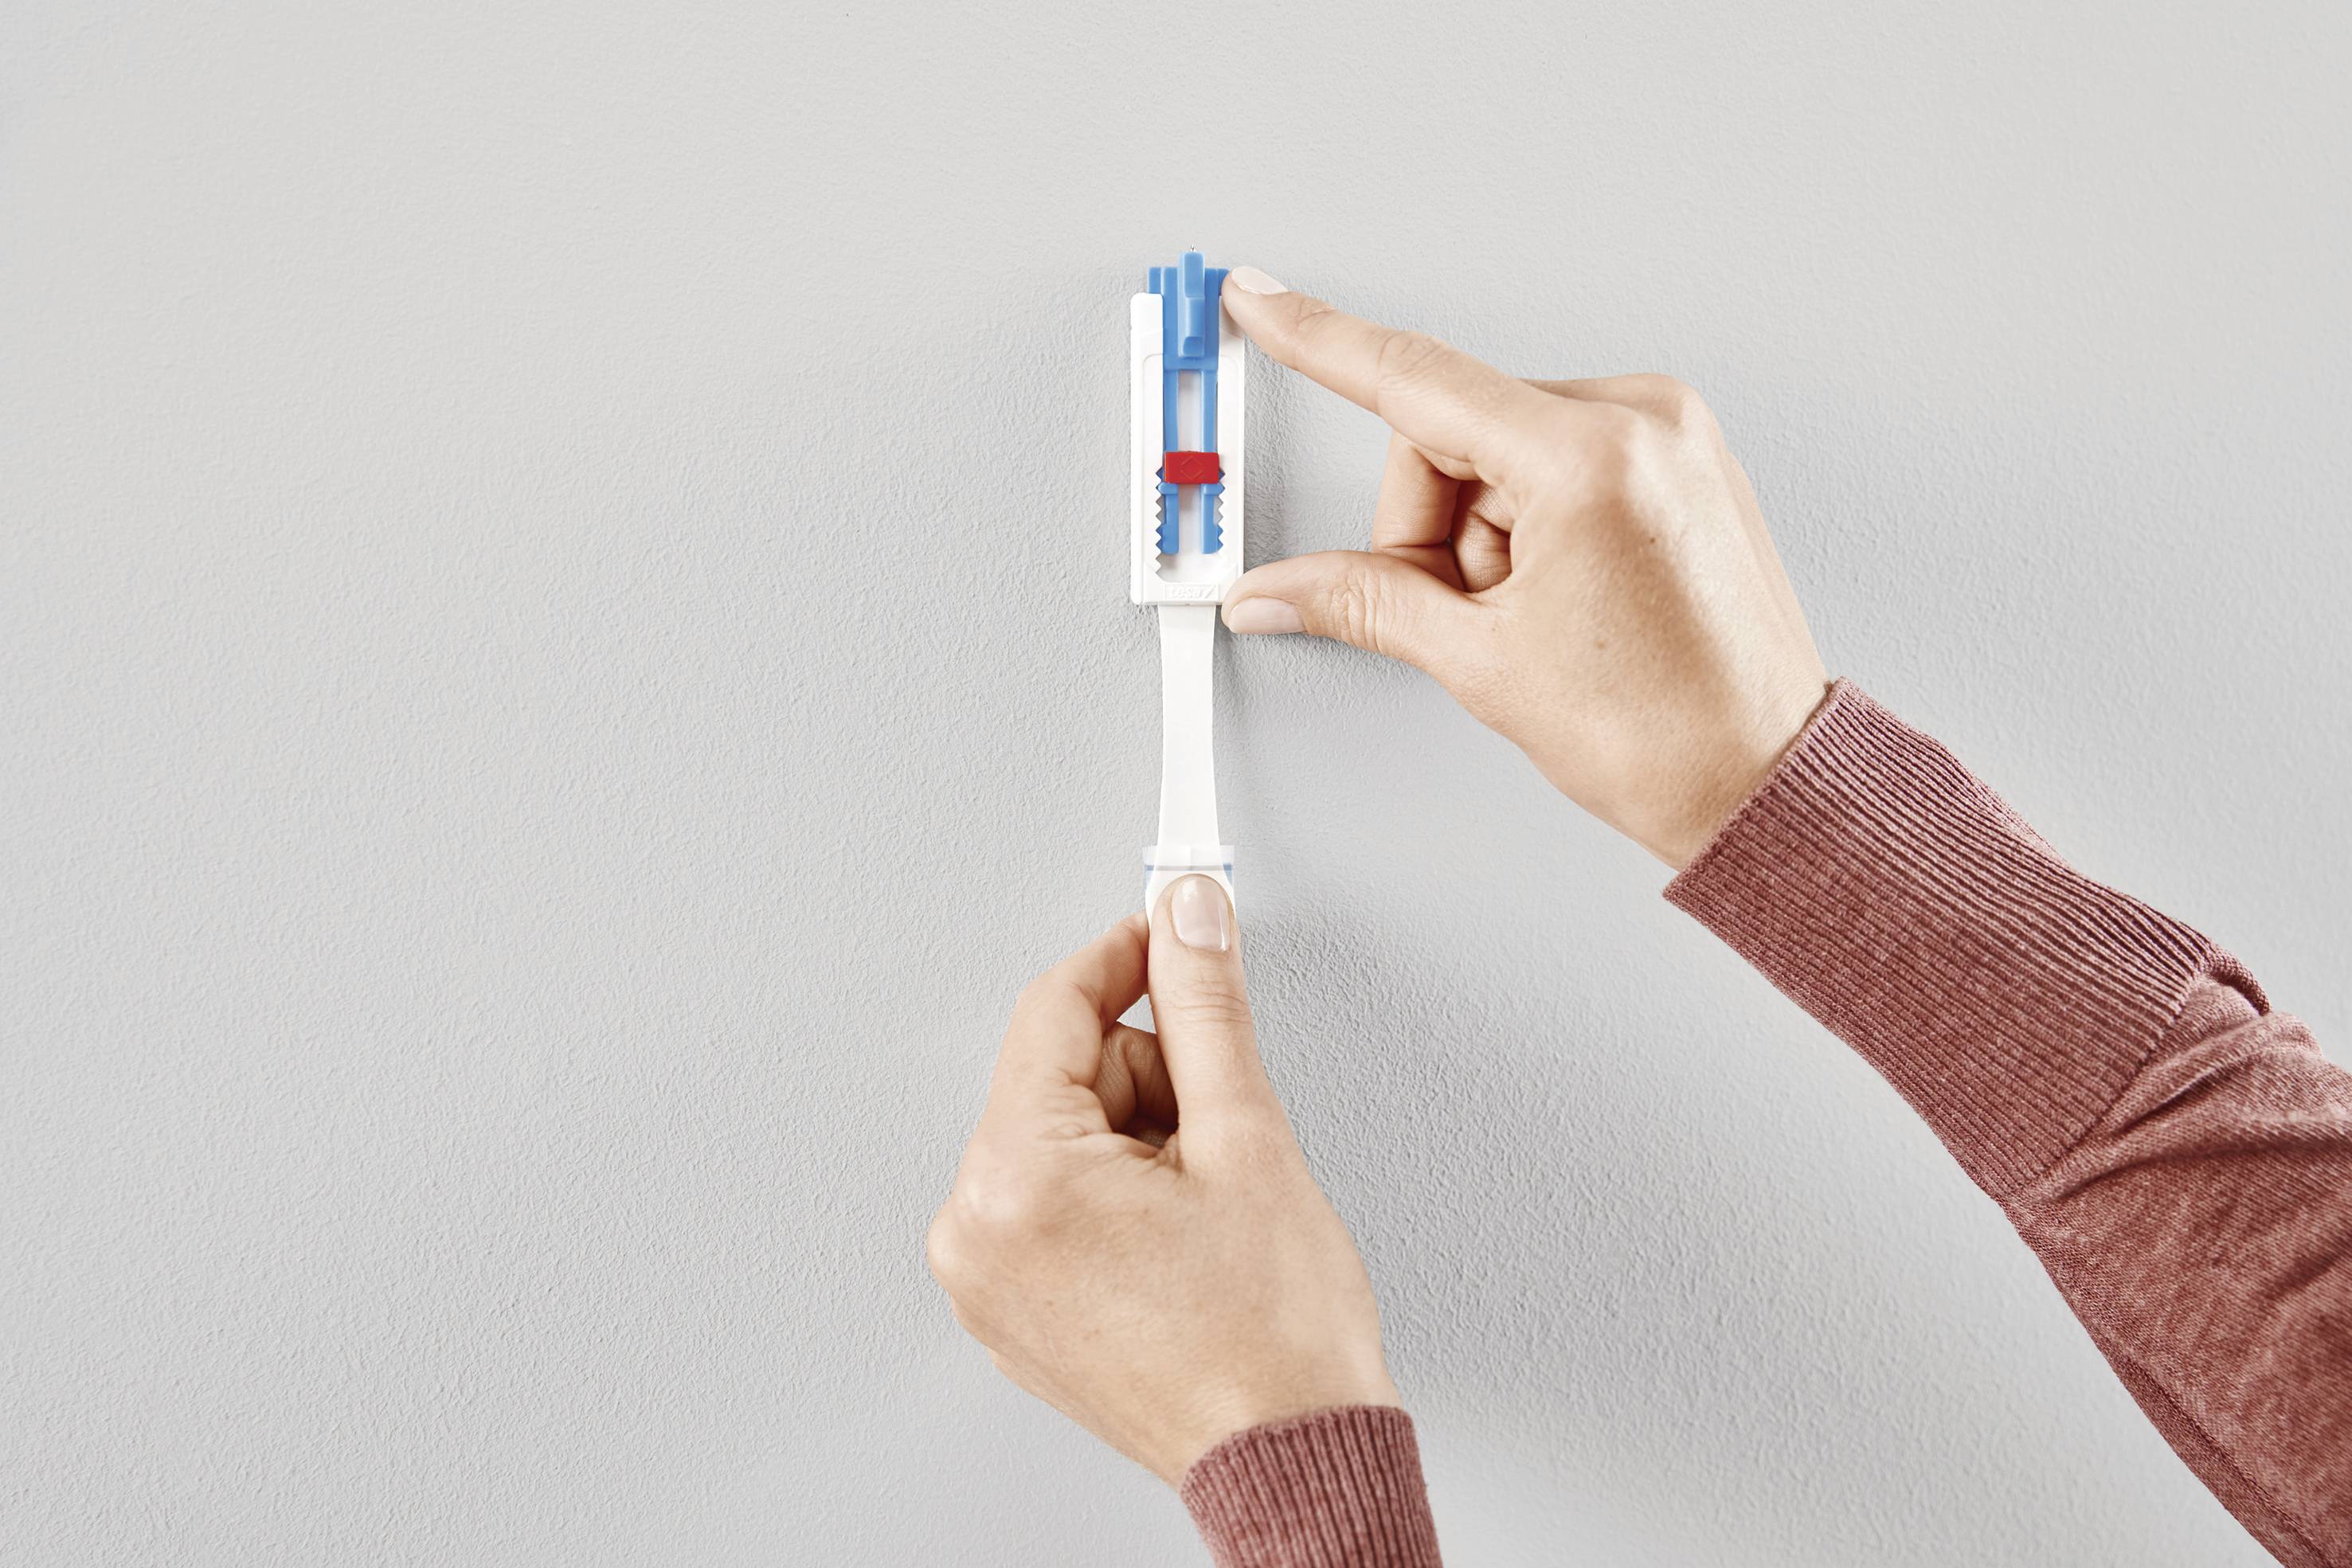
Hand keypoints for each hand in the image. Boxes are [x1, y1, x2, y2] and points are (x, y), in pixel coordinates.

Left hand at [925, 876, 1397, 1482]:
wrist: (1292, 1462)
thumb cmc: (1275, 1343)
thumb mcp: (1247, 1137)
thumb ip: (1205, 1007)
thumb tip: (1186, 919)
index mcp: (1015, 1182)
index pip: (1054, 1010)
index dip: (1128, 957)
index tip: (1172, 929)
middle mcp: (975, 1235)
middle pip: (1060, 1078)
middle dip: (1149, 1078)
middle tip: (1222, 1133)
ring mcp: (988, 1284)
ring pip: (1062, 1140)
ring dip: (1140, 1138)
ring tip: (1207, 1203)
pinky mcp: (1015, 1315)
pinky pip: (1057, 1205)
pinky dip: (1118, 1193)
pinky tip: (1181, 1237)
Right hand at [1218, 267, 1829, 867]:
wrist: (1763, 778)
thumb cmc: (1662, 733)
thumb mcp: (1482, 662)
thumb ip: (1362, 602)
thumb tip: (1275, 588)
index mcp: (1591, 458)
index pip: (1416, 381)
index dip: (1319, 341)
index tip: (1259, 299)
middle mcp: (1641, 421)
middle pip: (1452, 435)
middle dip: (1432, 531)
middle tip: (1469, 618)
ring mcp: (1668, 435)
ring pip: (1500, 453)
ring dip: (1484, 537)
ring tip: (1535, 619)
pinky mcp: (1678, 458)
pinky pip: (1557, 462)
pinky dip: (1530, 526)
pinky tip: (1563, 595)